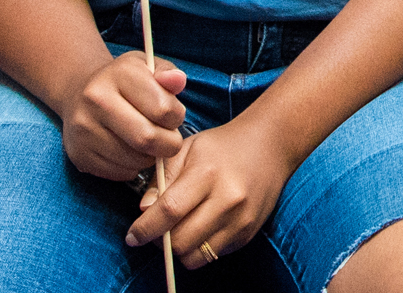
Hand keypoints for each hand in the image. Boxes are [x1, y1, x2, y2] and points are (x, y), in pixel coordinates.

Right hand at [62, 50, 190, 181]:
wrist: (78, 94)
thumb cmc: (123, 82)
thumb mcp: (147, 67)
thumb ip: (168, 73)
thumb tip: (178, 80)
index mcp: (119, 74)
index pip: (163, 109)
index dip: (176, 117)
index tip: (171, 116)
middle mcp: (96, 100)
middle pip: (148, 139)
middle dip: (168, 144)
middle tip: (168, 139)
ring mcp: (84, 129)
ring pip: (135, 160)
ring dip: (150, 157)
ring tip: (147, 143)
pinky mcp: (79, 154)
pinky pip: (120, 173)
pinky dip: (132, 167)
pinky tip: (128, 151)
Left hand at [132, 118, 293, 268]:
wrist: (270, 147)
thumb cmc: (221, 147)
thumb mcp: (186, 150)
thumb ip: (161, 179)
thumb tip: (144, 210)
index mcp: (206, 174)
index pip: (169, 211)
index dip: (145, 228)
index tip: (132, 236)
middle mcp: (227, 200)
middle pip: (180, 241)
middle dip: (159, 242)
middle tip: (156, 230)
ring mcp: (240, 220)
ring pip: (196, 256)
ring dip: (179, 249)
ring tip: (177, 230)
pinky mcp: (248, 234)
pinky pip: (212, 255)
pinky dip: (199, 248)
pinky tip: (199, 228)